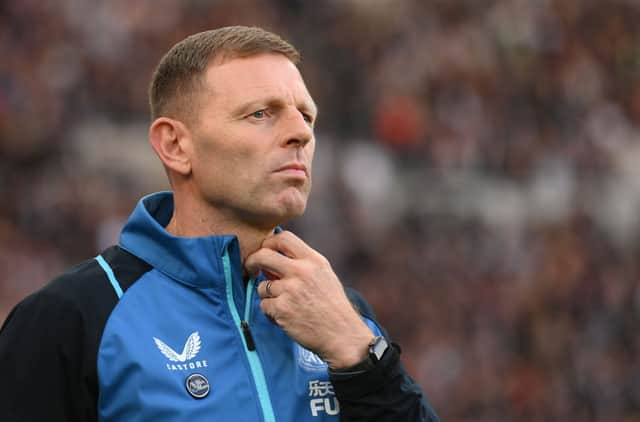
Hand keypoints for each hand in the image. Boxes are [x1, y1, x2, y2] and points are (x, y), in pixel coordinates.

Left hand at [245, 231, 373, 368]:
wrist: (342, 335)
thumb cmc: (333, 307)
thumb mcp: (324, 276)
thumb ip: (301, 265)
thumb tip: (271, 261)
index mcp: (314, 261)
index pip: (284, 238)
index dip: (269, 242)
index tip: (265, 251)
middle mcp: (302, 272)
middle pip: (263, 255)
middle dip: (252, 262)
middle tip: (250, 269)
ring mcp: (290, 290)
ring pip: (261, 286)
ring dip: (267, 296)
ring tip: (284, 305)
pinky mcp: (282, 309)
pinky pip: (264, 305)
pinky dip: (271, 313)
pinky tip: (286, 318)